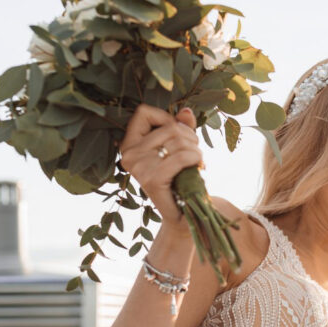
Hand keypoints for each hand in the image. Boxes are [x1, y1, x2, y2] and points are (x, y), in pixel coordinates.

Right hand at [119, 105, 202, 234]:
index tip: (178, 134)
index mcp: (129, 144)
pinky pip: (181, 157)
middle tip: (194, 155)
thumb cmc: (180, 179)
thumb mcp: (180, 148)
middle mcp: (128, 154)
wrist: (183, 215)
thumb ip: (181, 128)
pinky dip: (195, 158)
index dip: (166, 118)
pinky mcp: (152, 179)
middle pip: (168, 127)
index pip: (143, 112)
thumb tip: (186, 111)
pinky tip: (198, 166)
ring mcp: (138, 167)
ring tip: (196, 163)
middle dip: (190, 138)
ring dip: (196, 150)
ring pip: (178, 141)